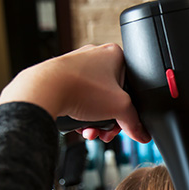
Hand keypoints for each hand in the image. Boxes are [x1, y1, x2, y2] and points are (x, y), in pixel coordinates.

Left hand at [0, 44, 149, 142]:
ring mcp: (77, 66)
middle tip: (107, 132)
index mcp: (114, 54)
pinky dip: (80, 115)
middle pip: (112, 96)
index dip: (129, 108)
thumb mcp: (120, 108)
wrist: (45, 89)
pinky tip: (78, 126)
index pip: (131, 85)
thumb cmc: (82, 88)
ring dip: (95, 121)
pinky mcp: (62, 77)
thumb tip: (143, 134)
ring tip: (91, 132)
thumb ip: (135, 122)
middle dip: (110, 119)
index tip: (124, 123)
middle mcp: (95, 56)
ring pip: (94, 100)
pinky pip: (78, 99)